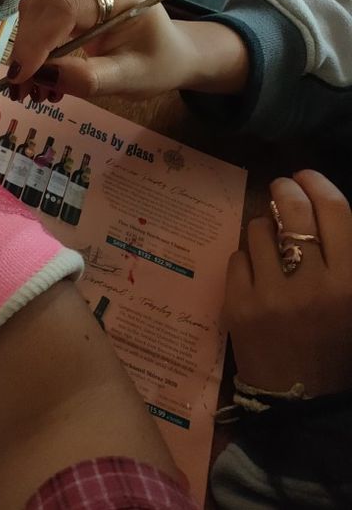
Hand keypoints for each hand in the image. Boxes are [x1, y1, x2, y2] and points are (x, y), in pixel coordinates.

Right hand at [8, 0, 248, 101]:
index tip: (20, 76)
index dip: (38, 40)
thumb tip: (42, 76)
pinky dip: (34, 45)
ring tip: (35, 87)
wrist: (170, 52)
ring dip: (28, 49)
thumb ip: (89, 78)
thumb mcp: (130, 79)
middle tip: (23, 92)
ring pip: (37, 9)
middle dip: (29, 50)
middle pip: (46, 5)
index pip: (67, 7)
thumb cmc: (157, 65)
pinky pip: (40, 14)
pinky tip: (42, 71)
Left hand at [225, 170, 351, 395]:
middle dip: (285, 189)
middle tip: (281, 187)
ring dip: (263, 228)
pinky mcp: (239, 306)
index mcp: (349, 284)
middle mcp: (313, 285)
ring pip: (258, 229)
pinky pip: (236, 257)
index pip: (336, 212)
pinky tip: (254, 274)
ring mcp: (272, 295)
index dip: (318, 184)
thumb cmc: (333, 347)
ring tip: (269, 243)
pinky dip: (244, 259)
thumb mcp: (351, 301)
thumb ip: (342, 258)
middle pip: (294, 211)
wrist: (299, 401)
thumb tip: (319, 207)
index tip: (306, 176)